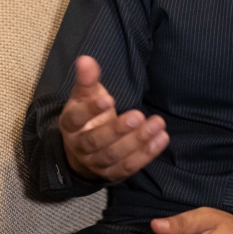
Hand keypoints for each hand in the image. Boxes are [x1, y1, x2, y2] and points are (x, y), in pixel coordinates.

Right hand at [59, 55, 168, 181]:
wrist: (83, 151)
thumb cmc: (88, 115)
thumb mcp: (85, 95)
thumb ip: (87, 79)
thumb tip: (85, 59)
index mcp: (70, 125)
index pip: (76, 118)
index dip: (91, 110)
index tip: (108, 99)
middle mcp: (80, 147)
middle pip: (96, 141)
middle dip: (118, 129)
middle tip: (138, 115)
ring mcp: (96, 163)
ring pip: (115, 155)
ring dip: (137, 141)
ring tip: (157, 124)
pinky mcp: (113, 173)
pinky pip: (130, 166)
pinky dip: (147, 154)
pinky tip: (162, 138)